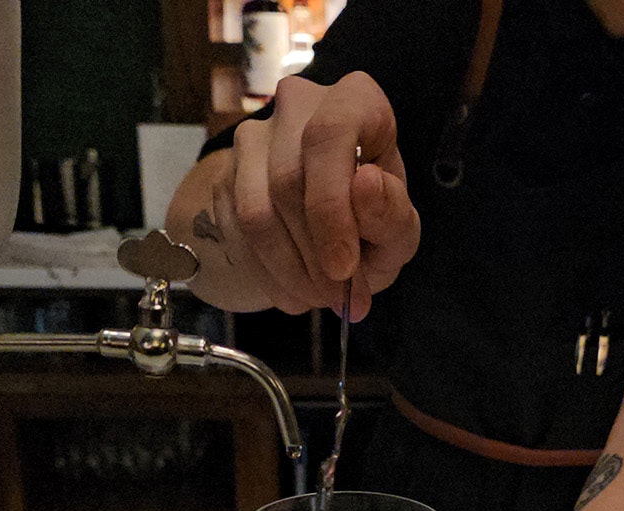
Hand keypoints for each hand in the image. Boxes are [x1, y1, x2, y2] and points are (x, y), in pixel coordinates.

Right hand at [220, 72, 419, 320]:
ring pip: (255, 210)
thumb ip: (392, 213)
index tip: (344, 265)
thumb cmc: (373, 215)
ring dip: (286, 269)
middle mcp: (298, 105)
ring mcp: (253, 137)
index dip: (332, 206)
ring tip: (316, 298)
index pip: (329, 135)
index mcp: (354, 100)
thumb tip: (367, 186)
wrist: (328, 221)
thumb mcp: (398, 225)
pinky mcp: (225, 174)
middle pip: (288, 181)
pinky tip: (292, 290)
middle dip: (313, 255)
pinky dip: (264, 273)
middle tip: (336, 296)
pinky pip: (234, 230)